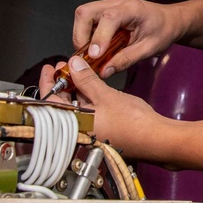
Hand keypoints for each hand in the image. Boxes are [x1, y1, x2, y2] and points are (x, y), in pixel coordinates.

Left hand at [38, 56, 161, 157]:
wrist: (154, 137)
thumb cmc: (133, 124)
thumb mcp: (105, 95)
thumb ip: (86, 79)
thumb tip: (73, 65)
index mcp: (74, 127)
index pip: (50, 102)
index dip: (48, 82)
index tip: (49, 69)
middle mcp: (77, 132)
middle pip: (60, 105)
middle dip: (62, 84)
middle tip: (65, 67)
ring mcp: (88, 132)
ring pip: (73, 108)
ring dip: (73, 90)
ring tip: (77, 73)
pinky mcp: (98, 131)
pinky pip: (84, 112)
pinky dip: (83, 99)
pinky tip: (88, 86)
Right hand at [72, 0, 183, 76]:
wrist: (169, 20)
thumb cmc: (162, 30)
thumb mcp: (149, 49)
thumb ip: (126, 60)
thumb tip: (104, 71)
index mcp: (132, 9)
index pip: (109, 18)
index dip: (99, 37)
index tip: (95, 56)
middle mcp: (116, 3)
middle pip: (85, 12)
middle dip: (80, 36)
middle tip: (88, 57)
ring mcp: (108, 5)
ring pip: (83, 15)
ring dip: (81, 36)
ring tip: (92, 54)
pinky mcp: (104, 11)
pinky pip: (87, 21)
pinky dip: (86, 35)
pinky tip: (97, 48)